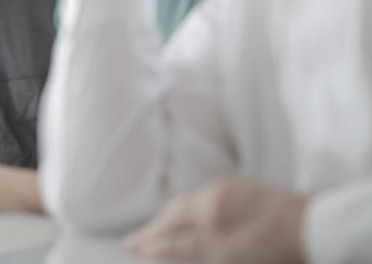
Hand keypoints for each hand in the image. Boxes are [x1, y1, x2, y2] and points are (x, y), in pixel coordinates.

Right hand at [125, 178, 307, 262]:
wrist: (318, 227)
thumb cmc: (276, 246)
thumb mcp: (224, 253)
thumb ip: (184, 248)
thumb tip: (150, 246)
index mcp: (207, 210)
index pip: (169, 229)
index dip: (148, 240)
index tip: (129, 246)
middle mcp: (216, 196)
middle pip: (176, 212)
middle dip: (155, 226)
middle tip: (137, 238)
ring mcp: (233, 193)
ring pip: (192, 205)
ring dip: (172, 218)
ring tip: (161, 229)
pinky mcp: (247, 193)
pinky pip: (208, 199)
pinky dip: (192, 210)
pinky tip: (196, 218)